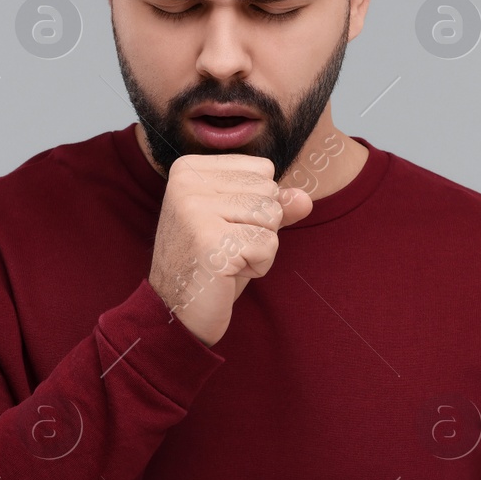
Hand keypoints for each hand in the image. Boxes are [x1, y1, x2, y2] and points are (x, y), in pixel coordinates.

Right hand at [148, 154, 313, 346]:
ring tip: (226, 259)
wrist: (176, 310)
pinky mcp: (211, 241)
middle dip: (260, 226)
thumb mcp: (242, 224)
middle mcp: (187, 182)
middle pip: (269, 190)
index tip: (222, 227)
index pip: (262, 169)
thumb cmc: (210, 264)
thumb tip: (304, 198)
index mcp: (190, 169)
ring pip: (272, 216)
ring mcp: (196, 210)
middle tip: (223, 247)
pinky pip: (268, 244)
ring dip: (259, 247)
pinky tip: (227, 273)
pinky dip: (257, 266)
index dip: (256, 204)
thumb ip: (273, 204)